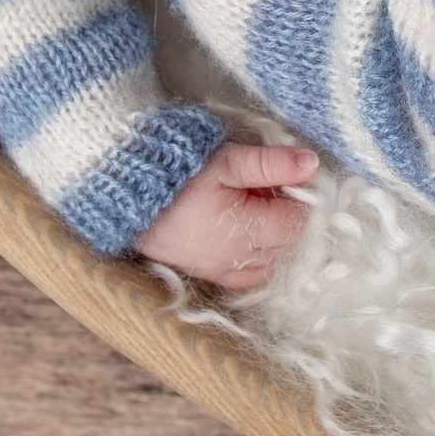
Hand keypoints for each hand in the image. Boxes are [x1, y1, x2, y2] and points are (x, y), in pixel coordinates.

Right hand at [132, 141, 318, 289]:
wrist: (123, 194)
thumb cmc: (176, 173)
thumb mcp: (226, 161)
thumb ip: (271, 164)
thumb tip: (311, 163)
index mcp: (246, 232)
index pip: (296, 221)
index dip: (295, 196)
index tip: (278, 175)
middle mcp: (237, 260)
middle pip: (284, 243)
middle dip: (281, 214)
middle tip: (260, 184)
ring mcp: (219, 270)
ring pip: (267, 262)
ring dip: (268, 236)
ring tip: (249, 204)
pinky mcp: (203, 272)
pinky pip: (244, 274)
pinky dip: (252, 255)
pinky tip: (239, 230)